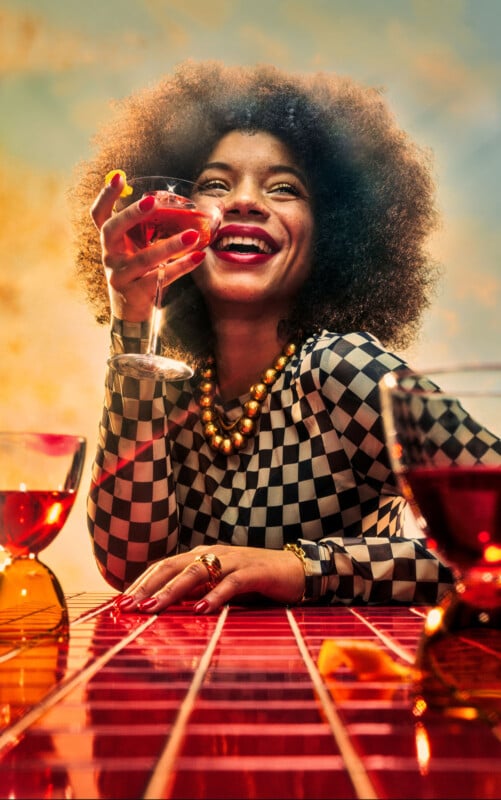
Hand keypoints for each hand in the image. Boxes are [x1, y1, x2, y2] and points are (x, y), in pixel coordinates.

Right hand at [90, 172, 204, 321]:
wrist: (131, 314)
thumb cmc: (139, 275)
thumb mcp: (136, 251)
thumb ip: (147, 232)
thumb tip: (181, 207)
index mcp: (111, 243)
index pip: (99, 216)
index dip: (105, 196)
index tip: (119, 176)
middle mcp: (110, 257)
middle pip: (111, 230)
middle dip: (131, 214)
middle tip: (152, 201)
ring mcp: (120, 276)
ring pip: (143, 258)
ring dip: (170, 245)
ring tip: (193, 235)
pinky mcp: (136, 292)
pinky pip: (160, 277)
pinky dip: (181, 267)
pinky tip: (198, 257)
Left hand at [114, 544, 305, 613]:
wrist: (296, 570)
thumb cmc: (254, 581)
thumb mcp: (218, 585)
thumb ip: (194, 591)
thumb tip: (161, 607)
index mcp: (202, 555)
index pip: (164, 566)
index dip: (142, 582)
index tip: (121, 603)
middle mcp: (213, 553)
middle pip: (173, 566)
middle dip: (148, 587)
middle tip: (128, 607)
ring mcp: (233, 560)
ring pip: (196, 572)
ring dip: (172, 591)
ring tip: (154, 608)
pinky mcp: (254, 571)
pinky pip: (231, 583)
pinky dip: (215, 595)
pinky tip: (202, 610)